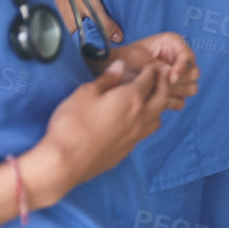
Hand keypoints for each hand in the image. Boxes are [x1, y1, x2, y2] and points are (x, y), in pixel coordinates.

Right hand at [23, 61, 170, 206]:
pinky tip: (134, 123)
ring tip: (151, 100)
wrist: (65, 162)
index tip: (152, 66)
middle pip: (161, 99)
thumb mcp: (86, 93)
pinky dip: (145, 124)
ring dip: (157, 107)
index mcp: (131, 99)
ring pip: (156, 120)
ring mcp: (134, 138)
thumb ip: (106, 79)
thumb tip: (119, 66)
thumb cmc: (72, 123)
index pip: (149, 80)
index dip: (151, 71)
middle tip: (161, 77)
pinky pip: (143, 135)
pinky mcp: (125, 152)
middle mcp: (138, 118)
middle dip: (163, 86)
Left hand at [113, 33, 199, 108]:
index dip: (182, 67)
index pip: (188, 56)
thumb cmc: (124, 59)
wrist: (113, 75)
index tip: (171, 78)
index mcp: (173, 44)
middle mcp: (178, 59)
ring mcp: (177, 77)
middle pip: (194, 72)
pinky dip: (171, 103)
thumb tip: (172, 77)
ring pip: (191, 88)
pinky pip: (181, 101)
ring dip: (177, 92)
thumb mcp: (139, 58)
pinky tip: (157, 101)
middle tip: (164, 86)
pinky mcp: (172, 92)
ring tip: (159, 93)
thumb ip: (157, 66)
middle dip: (180, 81)